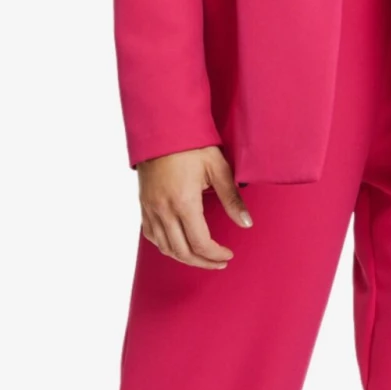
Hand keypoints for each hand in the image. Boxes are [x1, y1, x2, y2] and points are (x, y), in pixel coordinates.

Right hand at [136, 147, 253, 266]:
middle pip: (182, 251)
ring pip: (165, 247)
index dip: (216, 254)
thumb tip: (246, 223)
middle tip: (219, 262)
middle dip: (203, 262)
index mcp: (184, 202)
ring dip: (185, 257)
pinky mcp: (144, 204)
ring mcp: (150, 208)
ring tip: (202, 257)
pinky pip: (151, 235)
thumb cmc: (191, 144)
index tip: (228, 254)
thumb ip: (232, 199)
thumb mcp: (217, 168)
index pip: (200, 243)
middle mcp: (164, 209)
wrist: (162, 127)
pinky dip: (165, 245)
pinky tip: (178, 244)